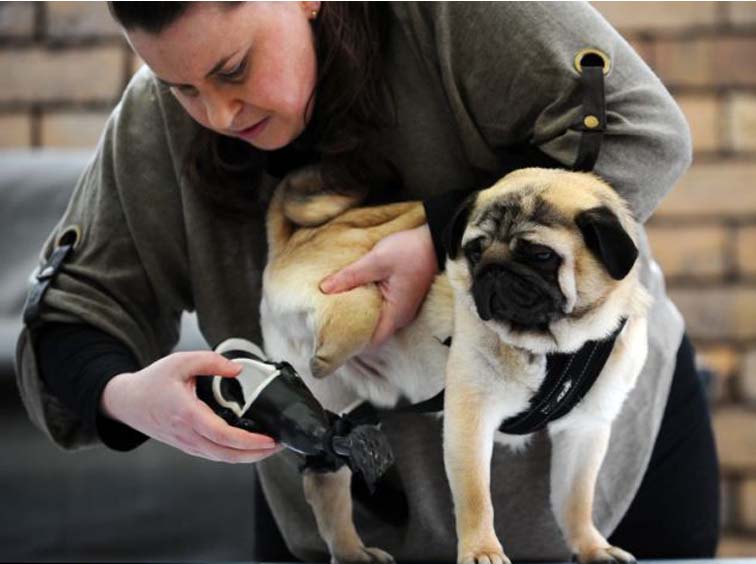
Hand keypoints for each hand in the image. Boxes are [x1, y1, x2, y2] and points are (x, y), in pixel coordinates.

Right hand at [100, 351, 283, 462]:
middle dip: (257, 454)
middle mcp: (188, 435)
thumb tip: (238, 369)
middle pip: (227, 455)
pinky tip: (250, 446)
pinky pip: (216, 455)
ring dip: (249, 457)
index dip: (249, 441)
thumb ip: (212, 362)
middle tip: (279, 444)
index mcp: (187, 414)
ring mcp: (188, 444)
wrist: (127, 402)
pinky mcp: (188, 446)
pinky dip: (236, 454)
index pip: (222, 435)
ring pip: (223, 459)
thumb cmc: (153, 382)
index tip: (270, 439)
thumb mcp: (181, 361)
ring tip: (271, 446)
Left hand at [319, 224, 437, 348]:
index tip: (333, 335)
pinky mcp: (401, 297)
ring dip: (359, 314)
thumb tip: (325, 289)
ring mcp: (402, 307)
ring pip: (376, 319)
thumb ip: (351, 276)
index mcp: (396, 313)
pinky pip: (381, 308)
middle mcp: (400, 315)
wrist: (435, 239)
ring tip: (337, 306)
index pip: (372, 342)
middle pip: (373, 332)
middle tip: (329, 319)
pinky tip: (353, 294)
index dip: (353, 342)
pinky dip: (367, 304)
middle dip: (352, 327)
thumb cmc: (411, 250)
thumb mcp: (377, 260)